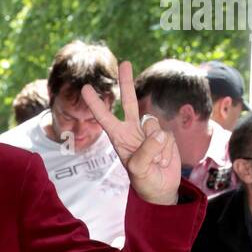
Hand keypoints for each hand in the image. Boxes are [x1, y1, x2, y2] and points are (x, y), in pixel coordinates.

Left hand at [81, 60, 180, 204]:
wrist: (162, 188)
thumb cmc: (145, 182)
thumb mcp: (139, 171)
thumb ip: (146, 151)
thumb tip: (158, 132)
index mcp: (119, 139)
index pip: (105, 118)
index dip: (96, 104)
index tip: (85, 88)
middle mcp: (133, 131)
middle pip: (130, 102)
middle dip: (127, 83)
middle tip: (125, 63)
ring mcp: (149, 131)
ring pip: (152, 123)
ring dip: (156, 145)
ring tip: (155, 161)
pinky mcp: (164, 134)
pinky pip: (166, 134)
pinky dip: (166, 149)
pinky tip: (163, 159)